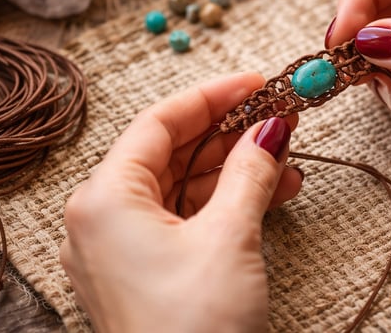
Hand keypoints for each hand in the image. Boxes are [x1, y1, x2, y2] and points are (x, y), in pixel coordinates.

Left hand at [60, 73, 300, 332]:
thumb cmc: (195, 329)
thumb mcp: (230, 236)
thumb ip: (251, 171)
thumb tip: (272, 126)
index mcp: (103, 199)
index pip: (159, 123)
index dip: (213, 96)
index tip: (256, 81)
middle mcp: (102, 219)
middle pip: (171, 152)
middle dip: (230, 134)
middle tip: (278, 116)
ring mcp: (122, 248)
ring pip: (183, 187)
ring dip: (236, 171)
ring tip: (288, 159)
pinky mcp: (145, 272)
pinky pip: (186, 220)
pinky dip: (227, 204)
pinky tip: (271, 194)